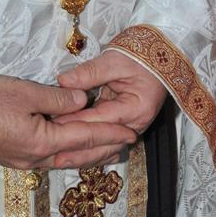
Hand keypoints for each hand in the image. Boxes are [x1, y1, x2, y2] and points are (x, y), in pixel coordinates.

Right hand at [0, 74, 137, 170]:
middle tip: (128, 143)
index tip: (131, 132)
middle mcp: (37, 158)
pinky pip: (52, 157)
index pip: (85, 137)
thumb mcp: (26, 91)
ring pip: (66, 158)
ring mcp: (25, 161)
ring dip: (89, 153)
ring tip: (108, 148)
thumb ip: (58, 97)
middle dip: (105, 149)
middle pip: (79, 155)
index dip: (110, 133)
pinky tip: (73, 147)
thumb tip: (84, 102)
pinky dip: (70, 152)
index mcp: (43, 142)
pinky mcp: (16, 157)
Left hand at [53, 51, 166, 167]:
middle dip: (79, 150)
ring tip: (61, 160)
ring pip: (106, 148)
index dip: (77, 121)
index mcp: (137, 108)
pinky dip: (92, 149)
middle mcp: (136, 124)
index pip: (102, 119)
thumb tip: (63, 81)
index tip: (55, 123)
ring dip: (84, 155)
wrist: (160, 56)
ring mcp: (131, 127)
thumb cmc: (140, 56)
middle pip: (105, 143)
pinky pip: (107, 142)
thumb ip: (89, 73)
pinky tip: (76, 155)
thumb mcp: (114, 60)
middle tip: (55, 153)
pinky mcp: (124, 125)